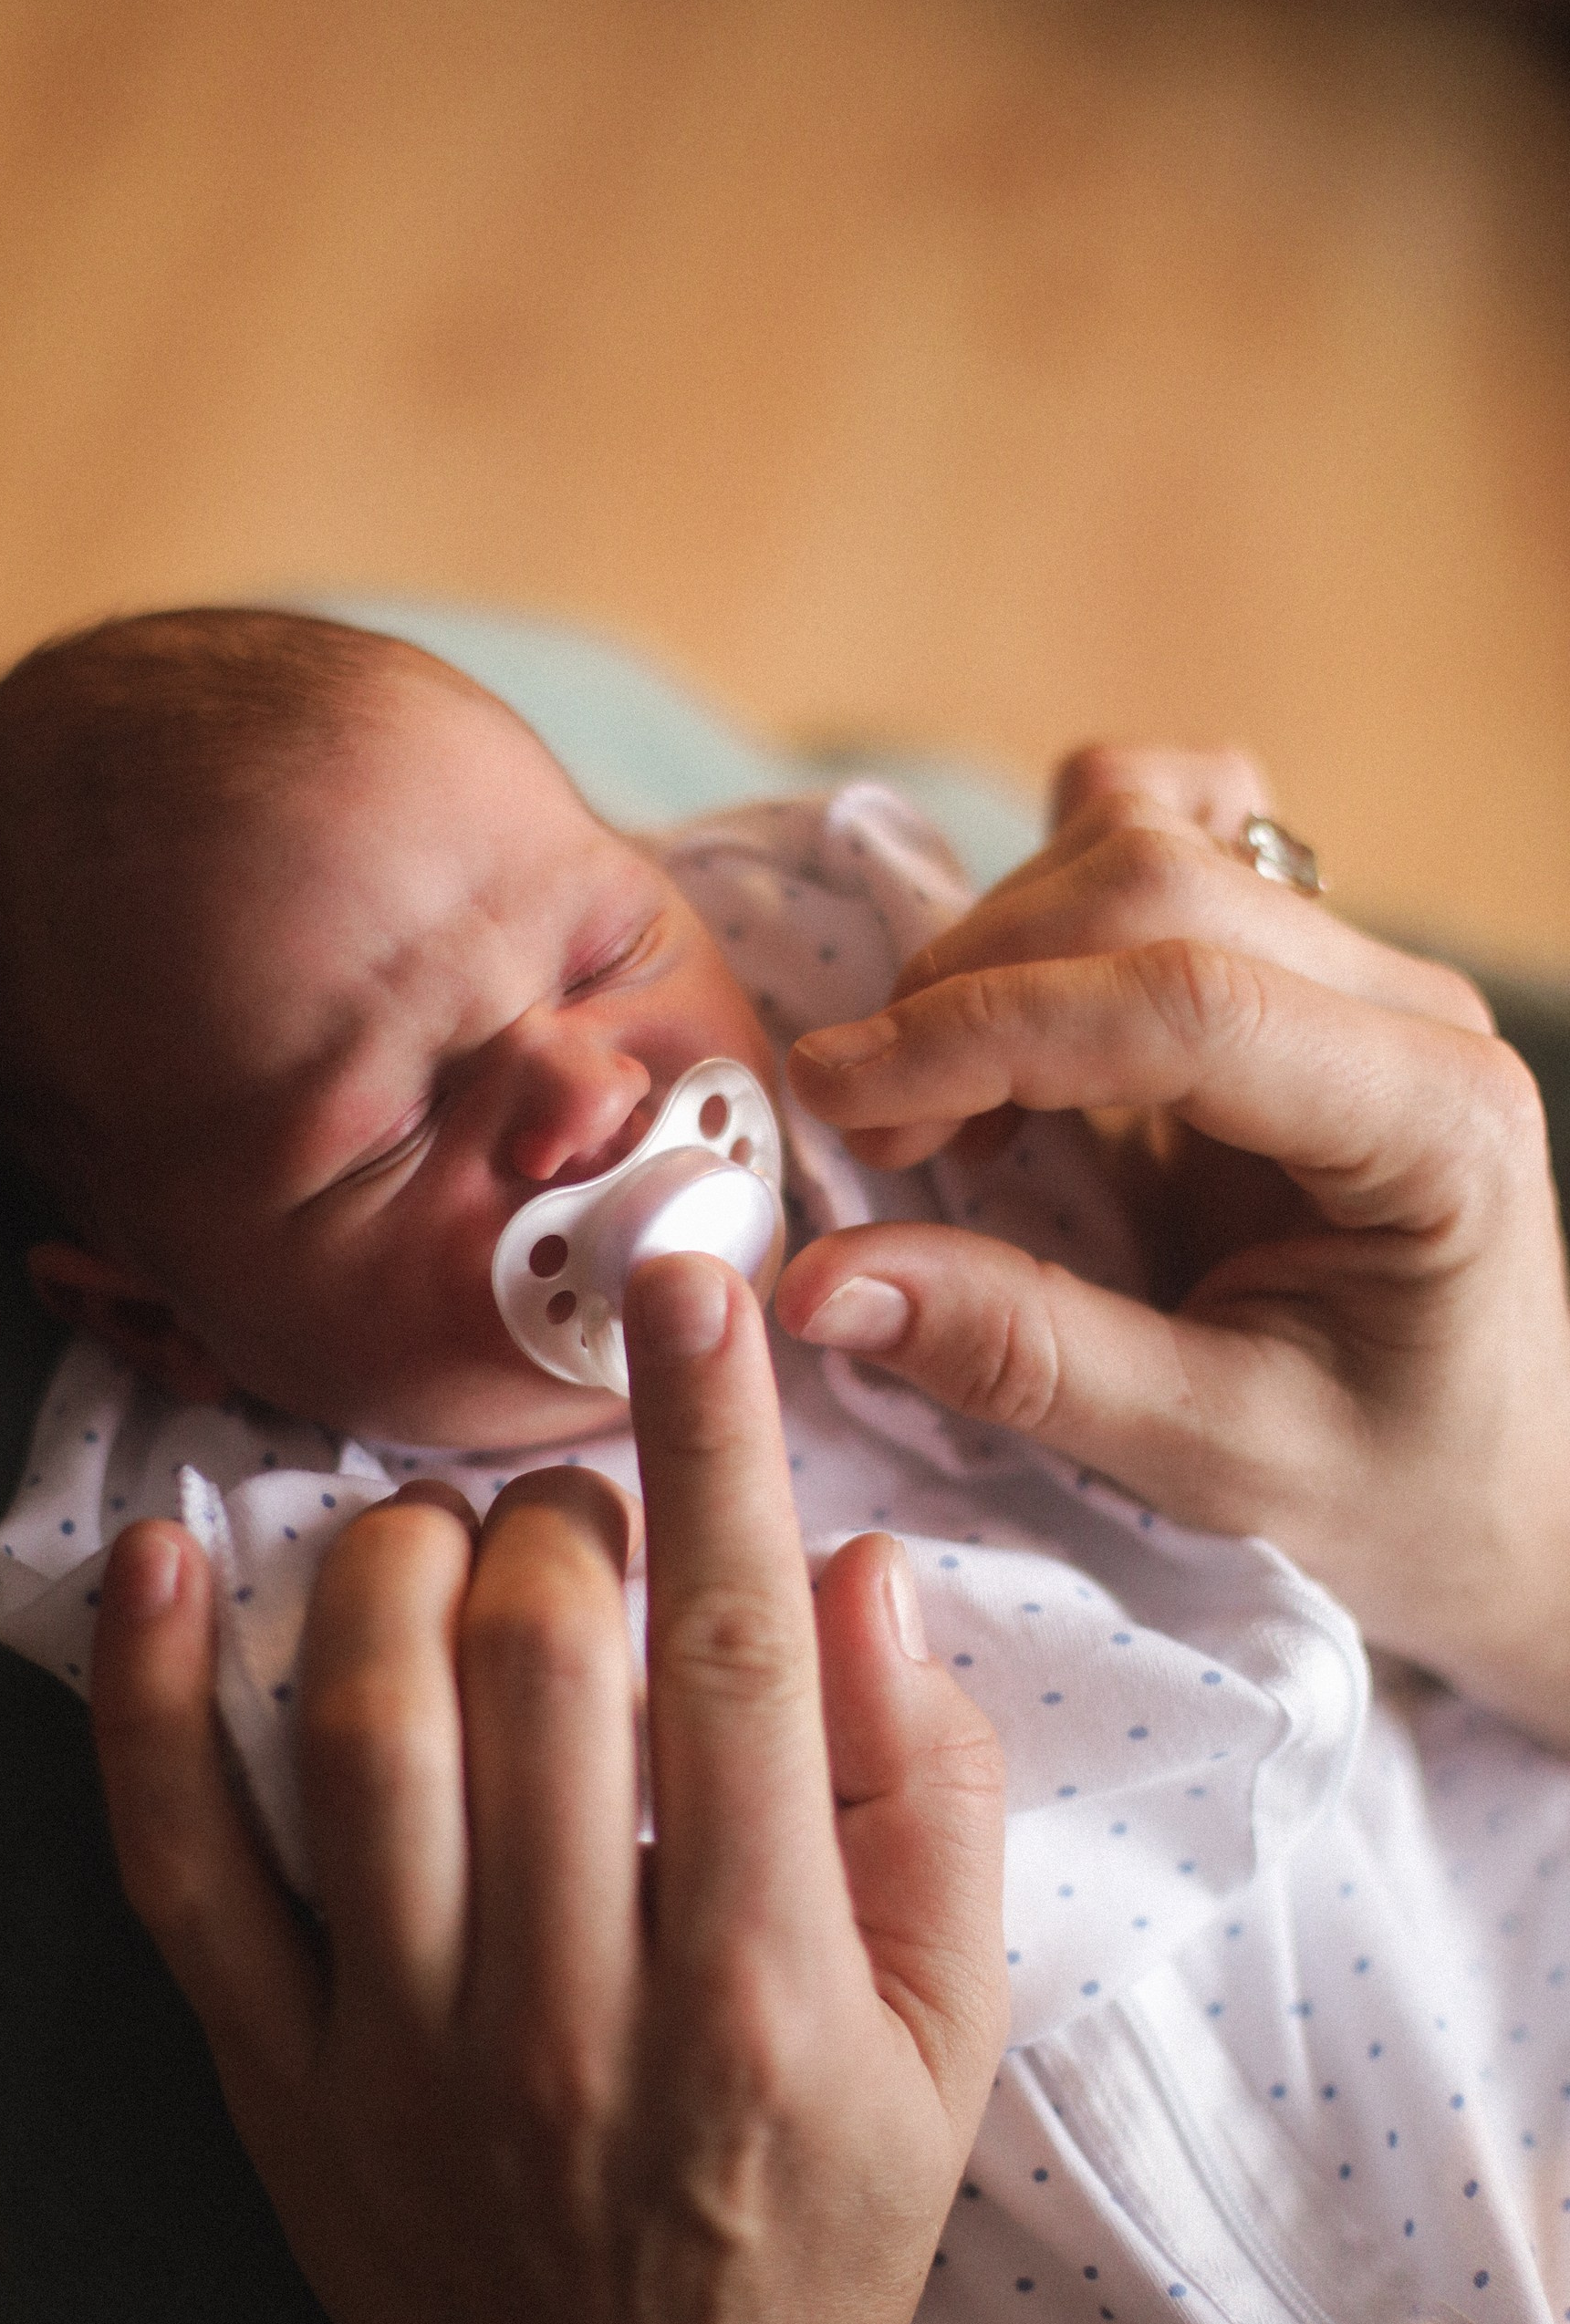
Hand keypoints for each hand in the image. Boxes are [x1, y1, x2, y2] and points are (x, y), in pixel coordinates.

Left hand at [89, 1253, 1005, 2323]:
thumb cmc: (821, 2218)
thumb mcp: (952, 2026)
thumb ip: (937, 1789)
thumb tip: (862, 1566)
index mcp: (767, 1985)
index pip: (737, 1657)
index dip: (715, 1446)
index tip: (689, 1285)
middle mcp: (578, 2008)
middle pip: (540, 1660)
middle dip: (564, 1515)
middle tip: (584, 1513)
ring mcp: (405, 2045)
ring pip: (365, 1727)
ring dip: (396, 1562)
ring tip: (448, 1539)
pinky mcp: (278, 2077)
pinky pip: (184, 1864)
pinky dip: (149, 1699)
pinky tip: (161, 1560)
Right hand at [778, 744, 1569, 1742]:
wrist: (1502, 1487)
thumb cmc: (1395, 1493)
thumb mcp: (1215, 1461)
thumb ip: (1026, 1357)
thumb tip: (821, 1281)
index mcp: (1435, 1124)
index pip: (1189, 1003)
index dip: (986, 1029)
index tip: (832, 1093)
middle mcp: (1411, 1008)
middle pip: (1152, 886)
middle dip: (966, 989)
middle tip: (863, 1134)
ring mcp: (1354, 968)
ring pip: (1139, 841)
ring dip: (993, 949)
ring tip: (931, 1105)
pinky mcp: (1293, 966)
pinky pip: (1172, 830)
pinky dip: (1059, 887)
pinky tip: (1015, 1008)